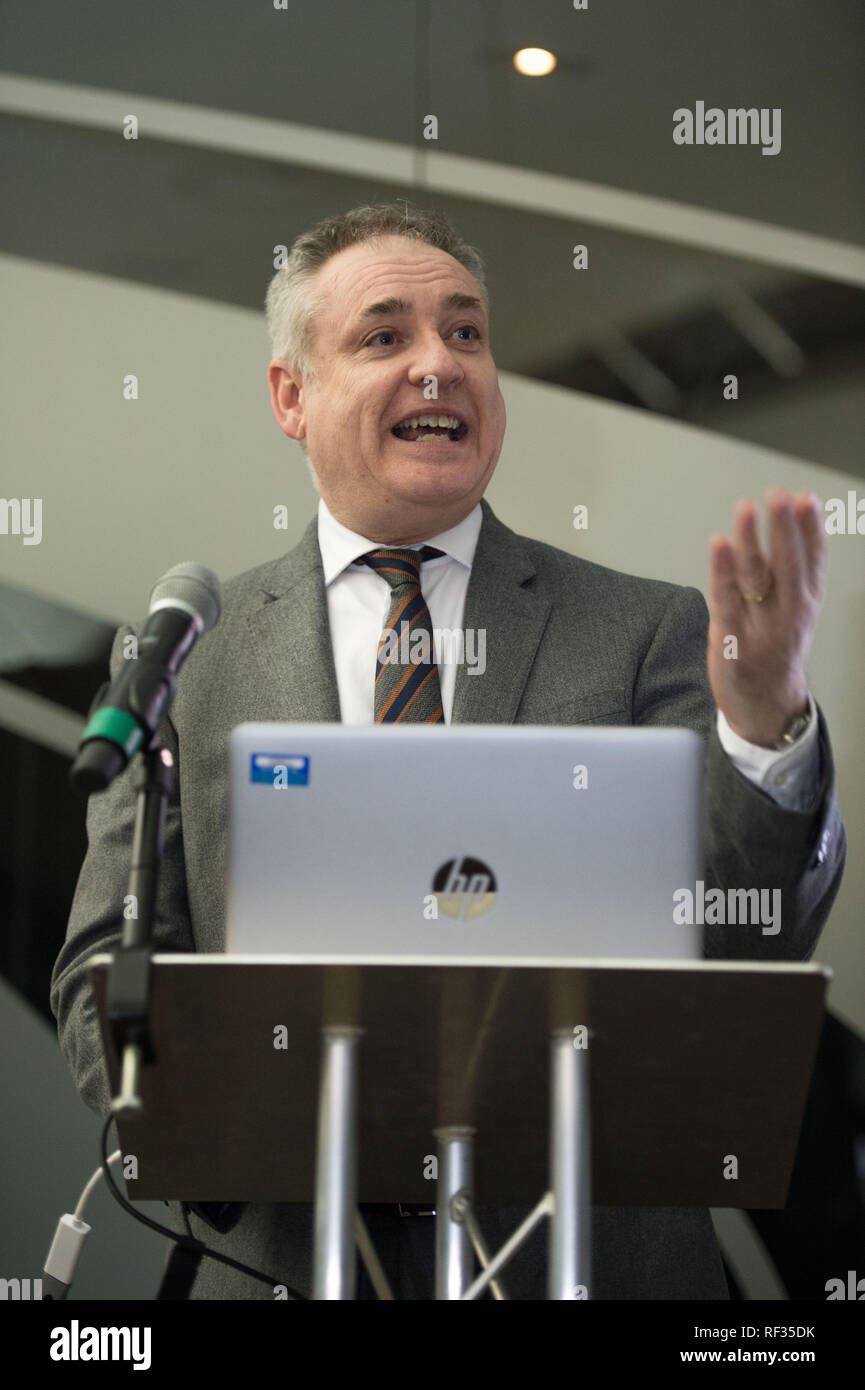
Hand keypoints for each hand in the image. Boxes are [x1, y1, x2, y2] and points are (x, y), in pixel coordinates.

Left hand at [707, 489, 824, 747]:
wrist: (766, 707)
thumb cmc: (777, 652)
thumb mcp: (799, 611)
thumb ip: (796, 573)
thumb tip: (794, 526)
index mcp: (807, 602)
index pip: (814, 560)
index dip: (812, 528)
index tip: (805, 499)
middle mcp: (789, 612)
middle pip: (788, 563)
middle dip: (785, 527)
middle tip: (779, 497)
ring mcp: (761, 626)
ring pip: (757, 577)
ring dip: (752, 540)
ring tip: (748, 509)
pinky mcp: (732, 639)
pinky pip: (727, 600)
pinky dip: (723, 571)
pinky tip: (720, 546)